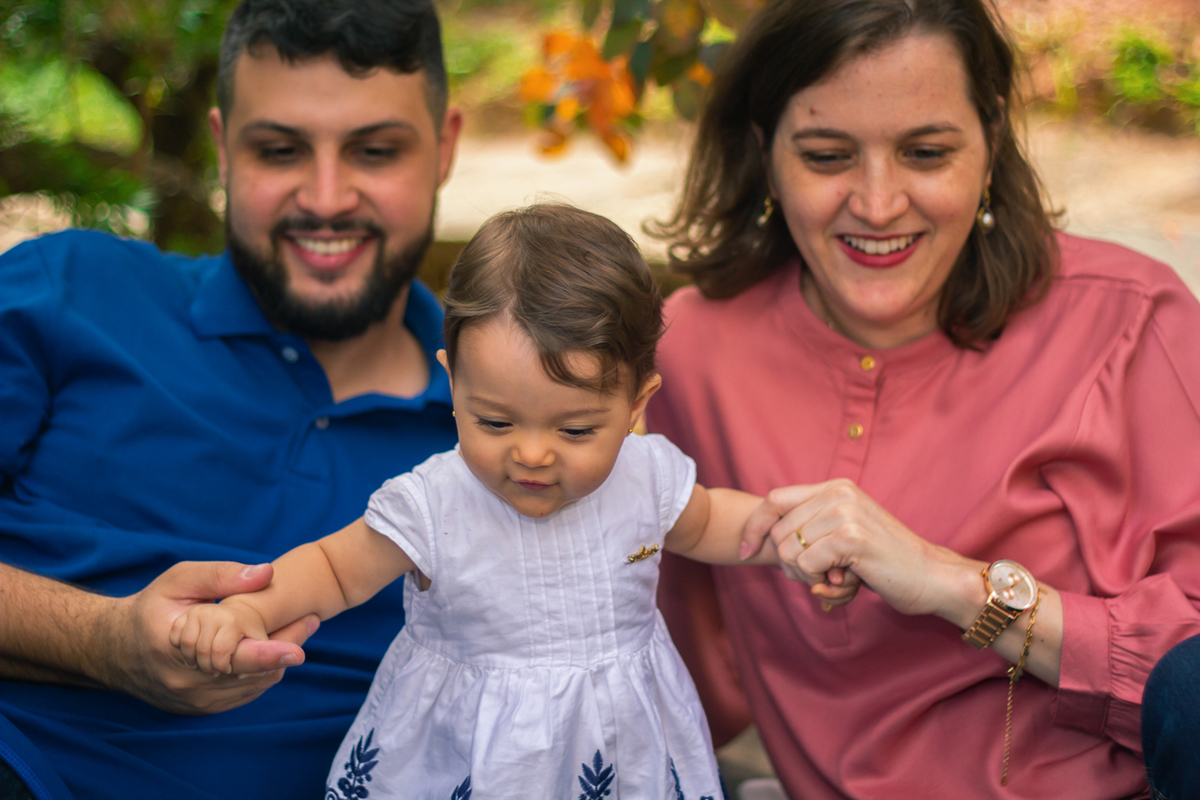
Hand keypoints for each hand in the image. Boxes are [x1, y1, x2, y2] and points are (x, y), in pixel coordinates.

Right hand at [99, 561, 317, 714]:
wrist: (115, 650)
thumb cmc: (151, 608)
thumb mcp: (178, 580)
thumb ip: (222, 575)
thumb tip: (267, 573)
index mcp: (175, 649)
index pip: (229, 657)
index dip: (265, 654)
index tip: (295, 650)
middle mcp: (185, 683)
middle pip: (252, 672)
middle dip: (286, 644)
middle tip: (311, 619)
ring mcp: (194, 701)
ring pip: (254, 685)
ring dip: (277, 658)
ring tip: (296, 628)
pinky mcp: (201, 709)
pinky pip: (245, 693)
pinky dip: (261, 671)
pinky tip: (267, 647)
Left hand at [742, 480, 981, 620]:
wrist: (931, 577)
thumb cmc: (885, 562)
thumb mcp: (844, 535)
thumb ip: (810, 530)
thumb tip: (758, 540)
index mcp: (835, 487)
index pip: (774, 499)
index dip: (754, 527)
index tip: (744, 551)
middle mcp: (838, 492)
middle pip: (777, 530)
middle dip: (788, 563)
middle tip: (818, 578)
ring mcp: (844, 512)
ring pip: (788, 550)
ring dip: (806, 576)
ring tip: (836, 580)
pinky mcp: (850, 537)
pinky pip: (806, 564)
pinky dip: (819, 583)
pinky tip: (844, 583)